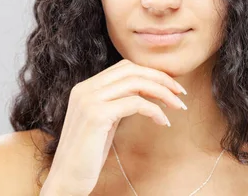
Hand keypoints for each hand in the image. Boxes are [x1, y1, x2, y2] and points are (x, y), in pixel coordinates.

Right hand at [39, 58, 187, 195]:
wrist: (66, 180)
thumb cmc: (87, 155)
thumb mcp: (104, 122)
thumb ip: (118, 103)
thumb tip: (146, 92)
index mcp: (85, 87)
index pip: (124, 67)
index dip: (151, 73)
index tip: (171, 86)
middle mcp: (85, 88)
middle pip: (131, 69)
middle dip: (160, 78)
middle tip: (181, 93)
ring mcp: (89, 100)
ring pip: (135, 83)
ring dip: (162, 92)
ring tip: (178, 106)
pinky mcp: (96, 115)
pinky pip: (135, 103)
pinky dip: (154, 110)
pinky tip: (164, 122)